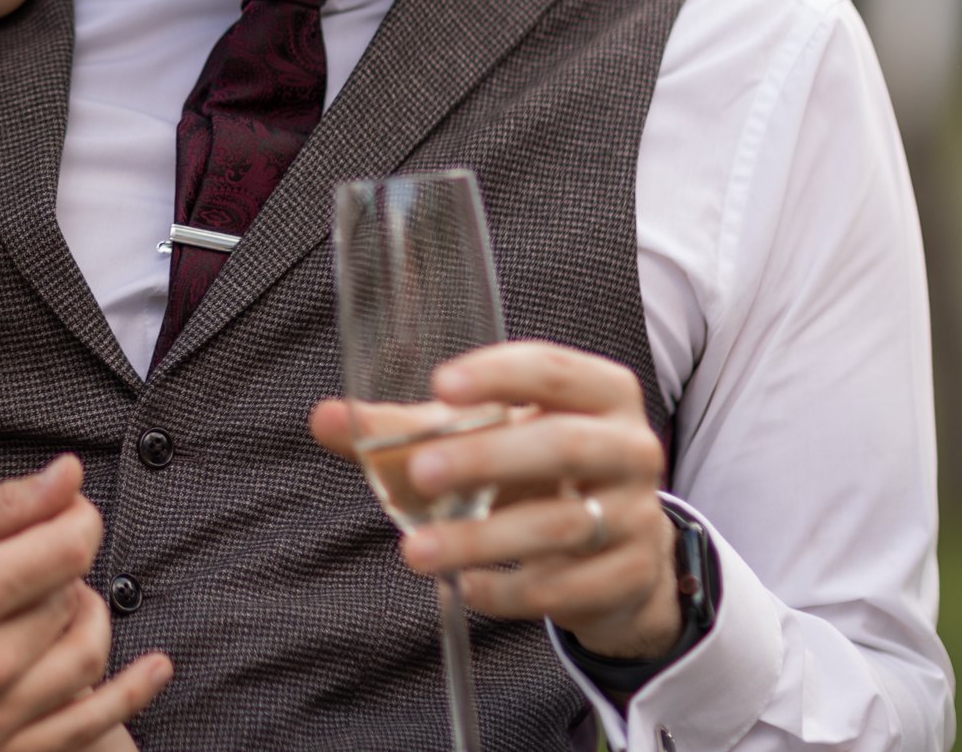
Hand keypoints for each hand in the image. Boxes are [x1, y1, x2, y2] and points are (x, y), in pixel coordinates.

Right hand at [0, 455, 170, 750]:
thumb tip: (67, 476)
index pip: (66, 548)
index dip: (77, 516)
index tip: (66, 504)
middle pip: (76, 599)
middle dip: (68, 564)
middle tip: (40, 549)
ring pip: (87, 659)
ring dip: (91, 618)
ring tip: (63, 596)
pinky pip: (85, 731)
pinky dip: (127, 697)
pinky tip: (155, 669)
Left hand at [310, 340, 681, 661]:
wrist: (620, 554)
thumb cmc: (539, 475)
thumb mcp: (485, 439)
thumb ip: (408, 427)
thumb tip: (325, 417)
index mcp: (598, 394)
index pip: (554, 369)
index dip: (500, 373)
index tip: (440, 384)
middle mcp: (629, 448)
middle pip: (564, 446)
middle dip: (488, 458)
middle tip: (421, 472)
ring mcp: (636, 516)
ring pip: (563, 525)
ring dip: (482, 539)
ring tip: (416, 552)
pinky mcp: (630, 577)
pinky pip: (569, 587)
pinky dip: (513, 591)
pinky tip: (467, 587)